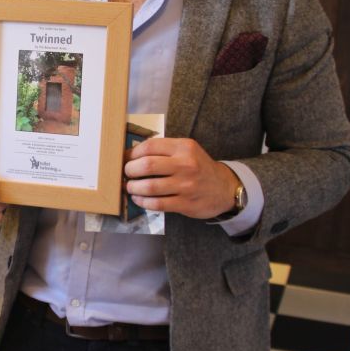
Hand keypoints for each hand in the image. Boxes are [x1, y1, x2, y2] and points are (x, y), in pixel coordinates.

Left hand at [124, 137, 238, 219]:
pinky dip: (143, 202)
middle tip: (127, 174)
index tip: (125, 158)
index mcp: (184, 147)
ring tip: (130, 187)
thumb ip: (164, 150)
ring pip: (149, 187)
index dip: (132, 153)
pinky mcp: (185, 203)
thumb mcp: (187, 151)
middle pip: (146, 166)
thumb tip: (131, 155)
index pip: (150, 146)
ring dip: (133, 188)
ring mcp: (186, 185)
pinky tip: (139, 199)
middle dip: (129, 170)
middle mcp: (185, 164)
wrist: (224, 188)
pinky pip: (157, 204)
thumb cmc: (199, 168)